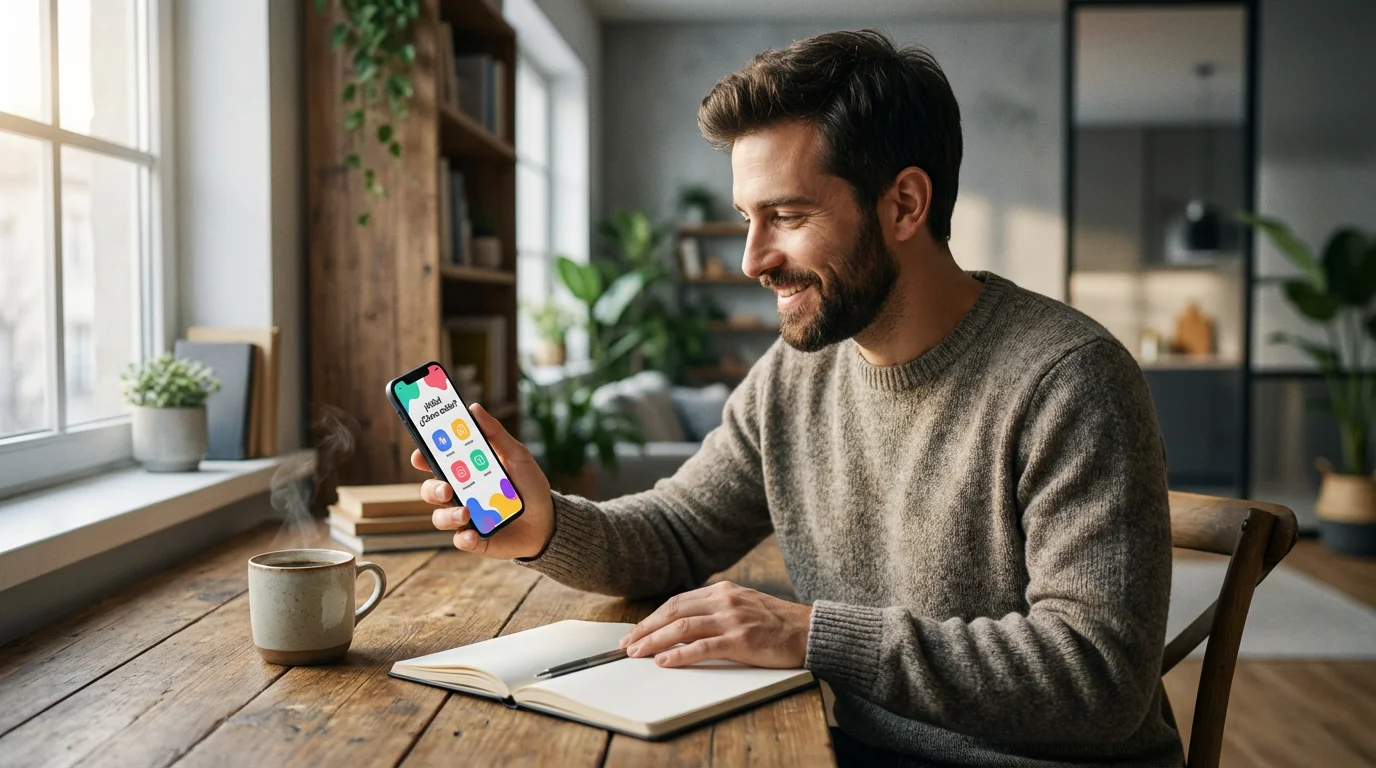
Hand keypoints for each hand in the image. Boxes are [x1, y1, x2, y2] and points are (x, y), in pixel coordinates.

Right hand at [414, 403, 554, 558]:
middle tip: (446, 489)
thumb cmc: (529, 485)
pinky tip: (474, 534)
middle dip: (432, 489)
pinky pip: (460, 540)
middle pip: (431, 491)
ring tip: (466, 513)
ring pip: (440, 517)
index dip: (423, 458)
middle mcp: (460, 495)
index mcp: (465, 472)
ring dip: (448, 516)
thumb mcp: (517, 455)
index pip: (436, 464)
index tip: (420, 456)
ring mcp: (465, 518)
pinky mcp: (475, 539)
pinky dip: (464, 538)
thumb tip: (474, 408)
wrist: (548, 520)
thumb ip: (496, 434)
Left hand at [618, 581, 812, 668]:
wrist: (809, 631)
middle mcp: (724, 600)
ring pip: (682, 627)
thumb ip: (717, 610)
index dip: (653, 617)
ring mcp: (732, 619)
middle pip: (674, 611)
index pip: (678, 602)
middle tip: (627, 643)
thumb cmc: (778, 623)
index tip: (636, 631)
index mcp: (723, 591)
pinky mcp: (741, 640)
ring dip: (654, 640)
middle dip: (646, 628)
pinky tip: (664, 661)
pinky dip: (679, 654)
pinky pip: (702, 647)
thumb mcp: (744, 606)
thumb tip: (685, 624)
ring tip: (637, 653)